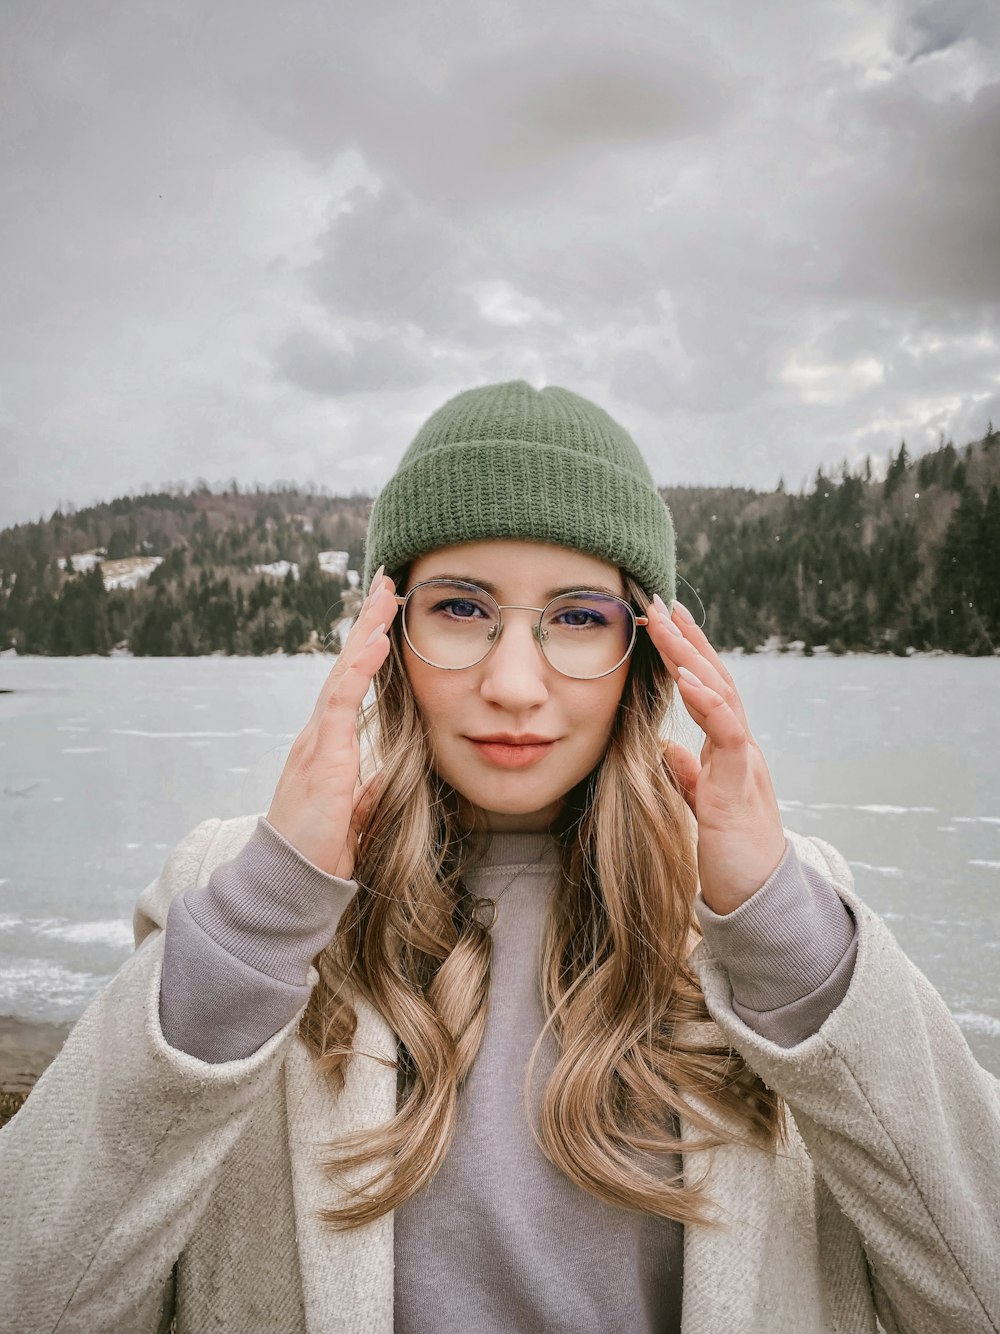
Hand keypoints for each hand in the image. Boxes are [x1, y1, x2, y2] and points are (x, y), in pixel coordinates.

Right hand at [266, 568, 398, 879]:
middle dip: (365, 622)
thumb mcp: (353, 813)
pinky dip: (359, 667)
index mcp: (328, 743)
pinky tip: (376, 640)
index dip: (367, 647)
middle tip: (384, 583)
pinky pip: (341, 700)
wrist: (292, 879)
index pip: (350, 683)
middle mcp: (319, 732)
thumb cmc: (318, 848)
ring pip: (342, 671)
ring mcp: (317, 740)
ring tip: (383, 595)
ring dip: (365, 631)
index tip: (385, 613)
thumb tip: (381, 777)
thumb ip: (365, 791)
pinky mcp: (321, 754)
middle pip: (345, 665)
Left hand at [644, 595, 786, 914]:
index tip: (664, 620)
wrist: (758, 899)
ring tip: (668, 624)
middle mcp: (740, 748)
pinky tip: (690, 677)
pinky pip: (728, 734)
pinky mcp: (739, 785)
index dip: (687, 653)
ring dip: (693, 657)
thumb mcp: (701, 806)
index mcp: (727, 750)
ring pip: (722, 696)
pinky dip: (710, 702)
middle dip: (688, 639)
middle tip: (661, 601)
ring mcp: (743, 763)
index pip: (707, 689)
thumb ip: (688, 776)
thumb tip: (668, 749)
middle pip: (715, 679)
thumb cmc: (732, 855)